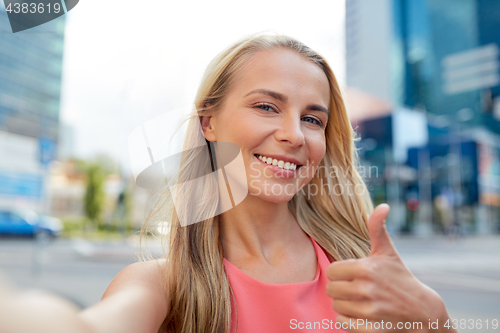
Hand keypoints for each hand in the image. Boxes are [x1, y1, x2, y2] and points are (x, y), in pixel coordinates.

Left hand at [326, 203, 455, 332]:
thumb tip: (382, 205)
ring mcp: (369, 311)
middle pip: (332, 290)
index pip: (332, 271)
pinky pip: (342, 324)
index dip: (341, 274)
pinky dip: (349, 322)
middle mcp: (366, 289)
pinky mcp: (370, 330)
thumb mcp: (389, 253)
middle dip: (342, 290)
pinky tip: (363, 316)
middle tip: (358, 290)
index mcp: (366, 268)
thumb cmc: (401, 280)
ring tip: (362, 303)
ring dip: (346, 306)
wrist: (424, 313)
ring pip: (336, 307)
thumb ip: (377, 229)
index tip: (353, 276)